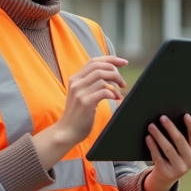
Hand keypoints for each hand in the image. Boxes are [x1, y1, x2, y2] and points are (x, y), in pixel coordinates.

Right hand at [33, 55, 126, 169]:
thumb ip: (91, 84)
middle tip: (122, 82)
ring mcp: (80, 92)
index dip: (110, 59)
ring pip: (102, 77)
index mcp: (75, 79)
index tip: (123, 62)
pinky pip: (104, 91)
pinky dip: (113, 93)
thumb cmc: (78, 114)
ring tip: (120, 92)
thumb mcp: (81, 95)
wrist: (67, 131)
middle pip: (99, 67)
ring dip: (116, 82)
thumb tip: (110, 75)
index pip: (93, 61)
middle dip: (115, 71)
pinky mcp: (85, 102)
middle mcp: (76, 83)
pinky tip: (116, 98)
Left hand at [143, 114, 190, 190]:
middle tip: (162, 117)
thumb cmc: (174, 156)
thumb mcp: (182, 149)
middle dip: (170, 127)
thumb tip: (170, 118)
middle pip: (179, 140)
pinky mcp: (167, 172)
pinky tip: (148, 138)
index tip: (185, 114)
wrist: (165, 178)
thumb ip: (181, 137)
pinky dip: (152, 146)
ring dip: (158, 135)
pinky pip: (158, 156)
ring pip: (168, 148)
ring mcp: (179, 168)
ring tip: (151, 126)